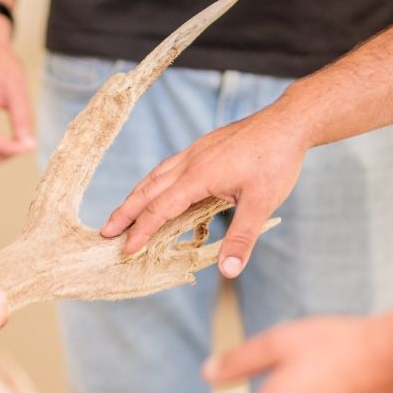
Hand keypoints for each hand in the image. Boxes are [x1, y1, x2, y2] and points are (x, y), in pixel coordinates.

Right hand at [100, 109, 308, 277]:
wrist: (288, 122)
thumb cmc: (277, 160)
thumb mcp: (263, 203)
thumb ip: (242, 238)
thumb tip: (228, 271)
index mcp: (199, 176)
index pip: (161, 208)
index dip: (142, 231)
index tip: (126, 249)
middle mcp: (190, 162)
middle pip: (148, 190)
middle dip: (125, 212)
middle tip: (105, 232)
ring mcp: (195, 151)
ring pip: (156, 176)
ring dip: (136, 196)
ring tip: (122, 212)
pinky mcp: (203, 147)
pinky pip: (168, 167)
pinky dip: (153, 182)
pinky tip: (157, 188)